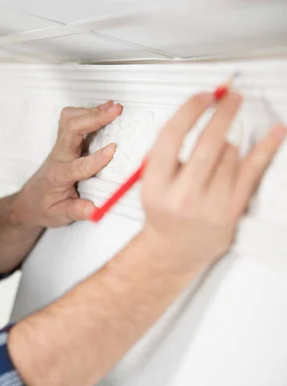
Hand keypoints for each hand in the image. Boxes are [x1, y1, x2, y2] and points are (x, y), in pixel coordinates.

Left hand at [14, 101, 122, 227]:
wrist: (30, 201)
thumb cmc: (45, 207)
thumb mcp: (59, 216)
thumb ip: (76, 211)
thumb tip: (94, 209)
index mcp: (59, 176)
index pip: (77, 166)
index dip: (96, 158)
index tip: (113, 149)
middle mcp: (59, 157)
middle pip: (71, 130)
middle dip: (94, 118)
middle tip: (116, 111)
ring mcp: (60, 147)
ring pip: (69, 119)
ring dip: (91, 111)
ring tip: (113, 107)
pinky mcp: (64, 141)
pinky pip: (71, 119)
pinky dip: (88, 111)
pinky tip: (103, 111)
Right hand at [140, 92, 284, 272]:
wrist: (175, 249)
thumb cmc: (164, 212)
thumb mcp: (149, 182)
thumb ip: (165, 152)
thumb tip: (194, 116)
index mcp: (156, 185)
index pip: (172, 138)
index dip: (190, 111)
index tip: (202, 97)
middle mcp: (183, 195)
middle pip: (207, 143)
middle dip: (222, 114)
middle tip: (230, 97)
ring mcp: (210, 203)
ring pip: (229, 154)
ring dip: (226, 145)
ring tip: (215, 157)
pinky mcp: (232, 209)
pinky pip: (253, 171)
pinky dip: (265, 148)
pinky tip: (274, 133)